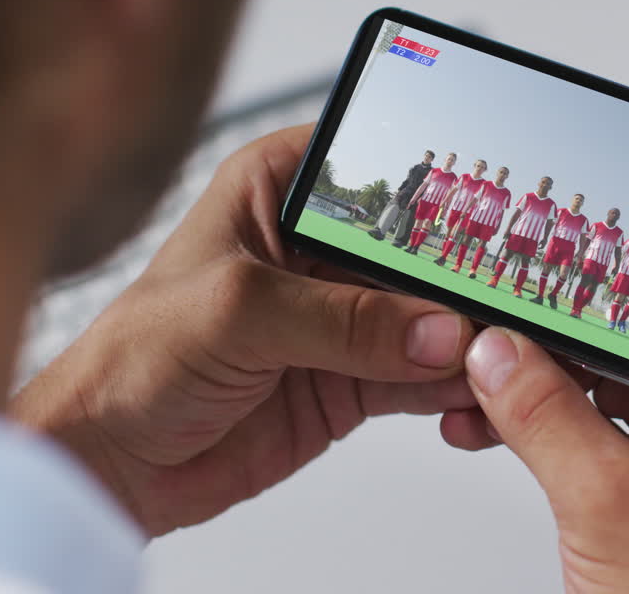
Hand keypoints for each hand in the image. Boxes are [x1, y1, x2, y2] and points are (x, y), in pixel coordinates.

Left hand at [12, 124, 474, 535]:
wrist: (110, 461)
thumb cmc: (133, 359)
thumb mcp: (236, 312)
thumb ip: (341, 320)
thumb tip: (436, 331)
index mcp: (279, 189)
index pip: (379, 169)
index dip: (437, 187)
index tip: (493, 211)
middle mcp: (320, 247)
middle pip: (422, 249)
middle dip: (469, 275)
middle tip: (517, 299)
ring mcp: (343, 316)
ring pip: (434, 317)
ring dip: (472, 339)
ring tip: (509, 355)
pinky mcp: (356, 377)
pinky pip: (426, 376)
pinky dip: (457, 388)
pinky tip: (478, 396)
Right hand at [443, 328, 628, 593]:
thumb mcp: (609, 504)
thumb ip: (548, 418)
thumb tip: (500, 354)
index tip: (570, 268)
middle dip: (567, 340)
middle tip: (512, 321)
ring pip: (611, 386)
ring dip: (545, 384)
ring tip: (489, 377)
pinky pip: (595, 429)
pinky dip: (546, 426)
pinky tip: (496, 422)